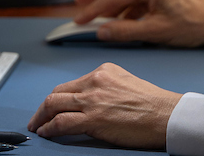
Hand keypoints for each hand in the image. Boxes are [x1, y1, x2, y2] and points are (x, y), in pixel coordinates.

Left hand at [28, 62, 181, 148]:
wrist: (166, 115)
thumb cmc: (154, 104)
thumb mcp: (127, 83)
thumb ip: (107, 87)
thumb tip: (92, 102)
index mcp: (104, 71)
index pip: (72, 83)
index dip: (59, 97)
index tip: (54, 105)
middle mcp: (95, 81)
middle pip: (58, 92)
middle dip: (44, 106)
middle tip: (38, 117)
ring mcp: (92, 99)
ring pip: (53, 104)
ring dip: (41, 117)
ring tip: (37, 126)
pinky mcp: (92, 119)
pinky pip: (60, 123)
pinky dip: (49, 128)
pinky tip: (46, 133)